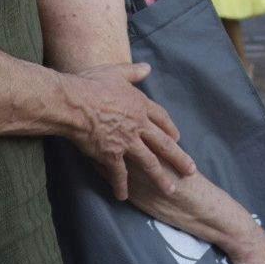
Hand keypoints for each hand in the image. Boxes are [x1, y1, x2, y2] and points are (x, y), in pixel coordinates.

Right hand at [69, 63, 195, 199]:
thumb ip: (133, 71)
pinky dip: (121, 186)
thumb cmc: (91, 84)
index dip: (170, 129)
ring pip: (149, 163)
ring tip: (171, 189)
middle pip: (164, 144)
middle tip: (190, 170)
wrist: (74, 103)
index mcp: (140, 105)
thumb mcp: (116, 72)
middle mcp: (138, 125)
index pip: (162, 119)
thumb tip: (147, 67)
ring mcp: (126, 141)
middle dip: (179, 158)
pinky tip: (123, 196)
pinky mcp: (111, 155)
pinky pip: (119, 174)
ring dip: (160, 177)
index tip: (178, 138)